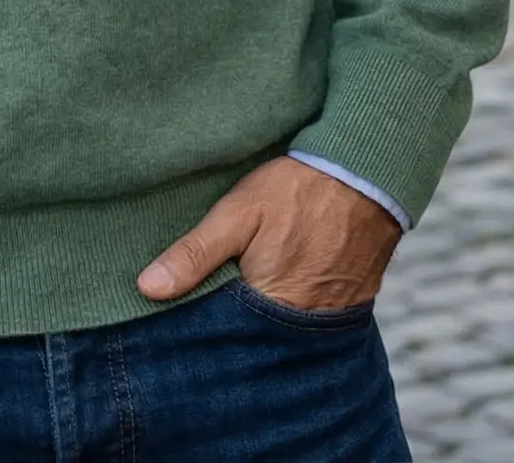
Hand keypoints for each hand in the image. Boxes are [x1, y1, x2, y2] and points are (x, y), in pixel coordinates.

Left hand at [136, 156, 401, 310]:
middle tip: (207, 300)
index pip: (223, 335)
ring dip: (259, 317)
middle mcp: (301, 325)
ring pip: (279, 331)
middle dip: (229, 326)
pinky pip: (307, 321)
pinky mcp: (346, 307)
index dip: (200, 325)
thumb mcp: (238, 212)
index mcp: (269, 306)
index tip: (175, 315)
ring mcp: (328, 319)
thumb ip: (195, 253)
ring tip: (240, 291)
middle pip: (252, 338)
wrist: (367, 174)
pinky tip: (272, 286)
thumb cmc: (297, 190)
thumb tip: (147, 288)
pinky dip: (288, 309)